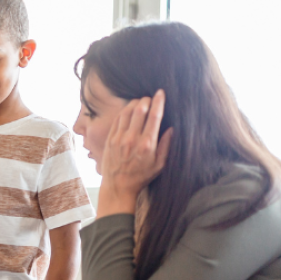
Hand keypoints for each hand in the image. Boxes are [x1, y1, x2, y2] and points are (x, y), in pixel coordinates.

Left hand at [98, 90, 173, 212]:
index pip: (154, 116)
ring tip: (140, 102)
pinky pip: (117, 119)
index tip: (161, 93)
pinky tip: (129, 110)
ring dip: (134, 103)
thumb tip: (171, 128)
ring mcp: (119, 138)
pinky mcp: (109, 139)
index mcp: (147, 144)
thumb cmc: (141, 176)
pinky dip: (124, 111)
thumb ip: (166, 146)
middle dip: (146, 100)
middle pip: (140, 110)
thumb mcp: (160, 165)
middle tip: (150, 97)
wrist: (118, 186)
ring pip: (127, 112)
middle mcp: (132, 139)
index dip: (158, 101)